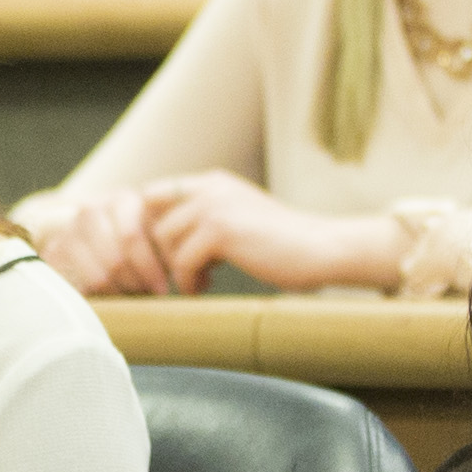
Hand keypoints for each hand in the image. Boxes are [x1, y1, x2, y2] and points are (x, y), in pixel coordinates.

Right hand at [29, 187, 169, 293]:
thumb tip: (199, 279)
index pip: (131, 238)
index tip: (162, 290)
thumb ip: (172, 247)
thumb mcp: (152, 234)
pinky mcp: (54, 253)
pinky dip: (98, 298)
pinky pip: (81, 287)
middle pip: (116, 261)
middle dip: (136, 285)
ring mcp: (69, 231)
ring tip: (130, 297)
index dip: (150, 269)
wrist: (79, 231)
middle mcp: (91, 211)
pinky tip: (109, 298)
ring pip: (100, 277)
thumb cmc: (131, 241)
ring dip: (119, 293)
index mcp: (121, 201)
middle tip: (146, 296)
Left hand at [137, 172, 400, 295]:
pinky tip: (204, 288)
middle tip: (182, 274)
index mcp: (212, 182)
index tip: (165, 255)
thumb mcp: (238, 221)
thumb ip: (204, 222)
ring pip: (164, 241)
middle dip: (160, 252)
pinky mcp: (221, 230)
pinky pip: (182, 261)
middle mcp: (210, 187)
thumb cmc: (281, 245)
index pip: (153, 194)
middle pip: (152, 220)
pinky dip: (188, 281)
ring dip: (175, 268)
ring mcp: (214, 206)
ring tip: (199, 282)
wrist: (321, 249)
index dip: (150, 226)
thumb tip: (161, 243)